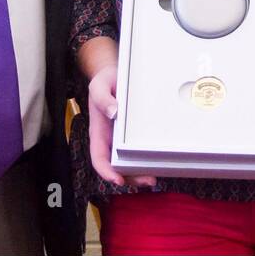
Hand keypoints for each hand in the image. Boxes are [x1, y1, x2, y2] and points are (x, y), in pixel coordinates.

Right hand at [86, 62, 155, 188]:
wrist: (112, 75)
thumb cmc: (104, 81)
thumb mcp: (99, 86)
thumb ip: (102, 98)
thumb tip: (113, 113)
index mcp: (98, 132)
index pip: (98, 157)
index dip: (106, 171)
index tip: (118, 180)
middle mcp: (109, 139)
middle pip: (116, 167)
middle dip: (130, 177)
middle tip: (148, 180)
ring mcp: (120, 139)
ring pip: (127, 163)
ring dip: (139, 173)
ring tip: (154, 178)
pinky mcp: (132, 135)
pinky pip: (137, 151)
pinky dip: (145, 160)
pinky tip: (156, 164)